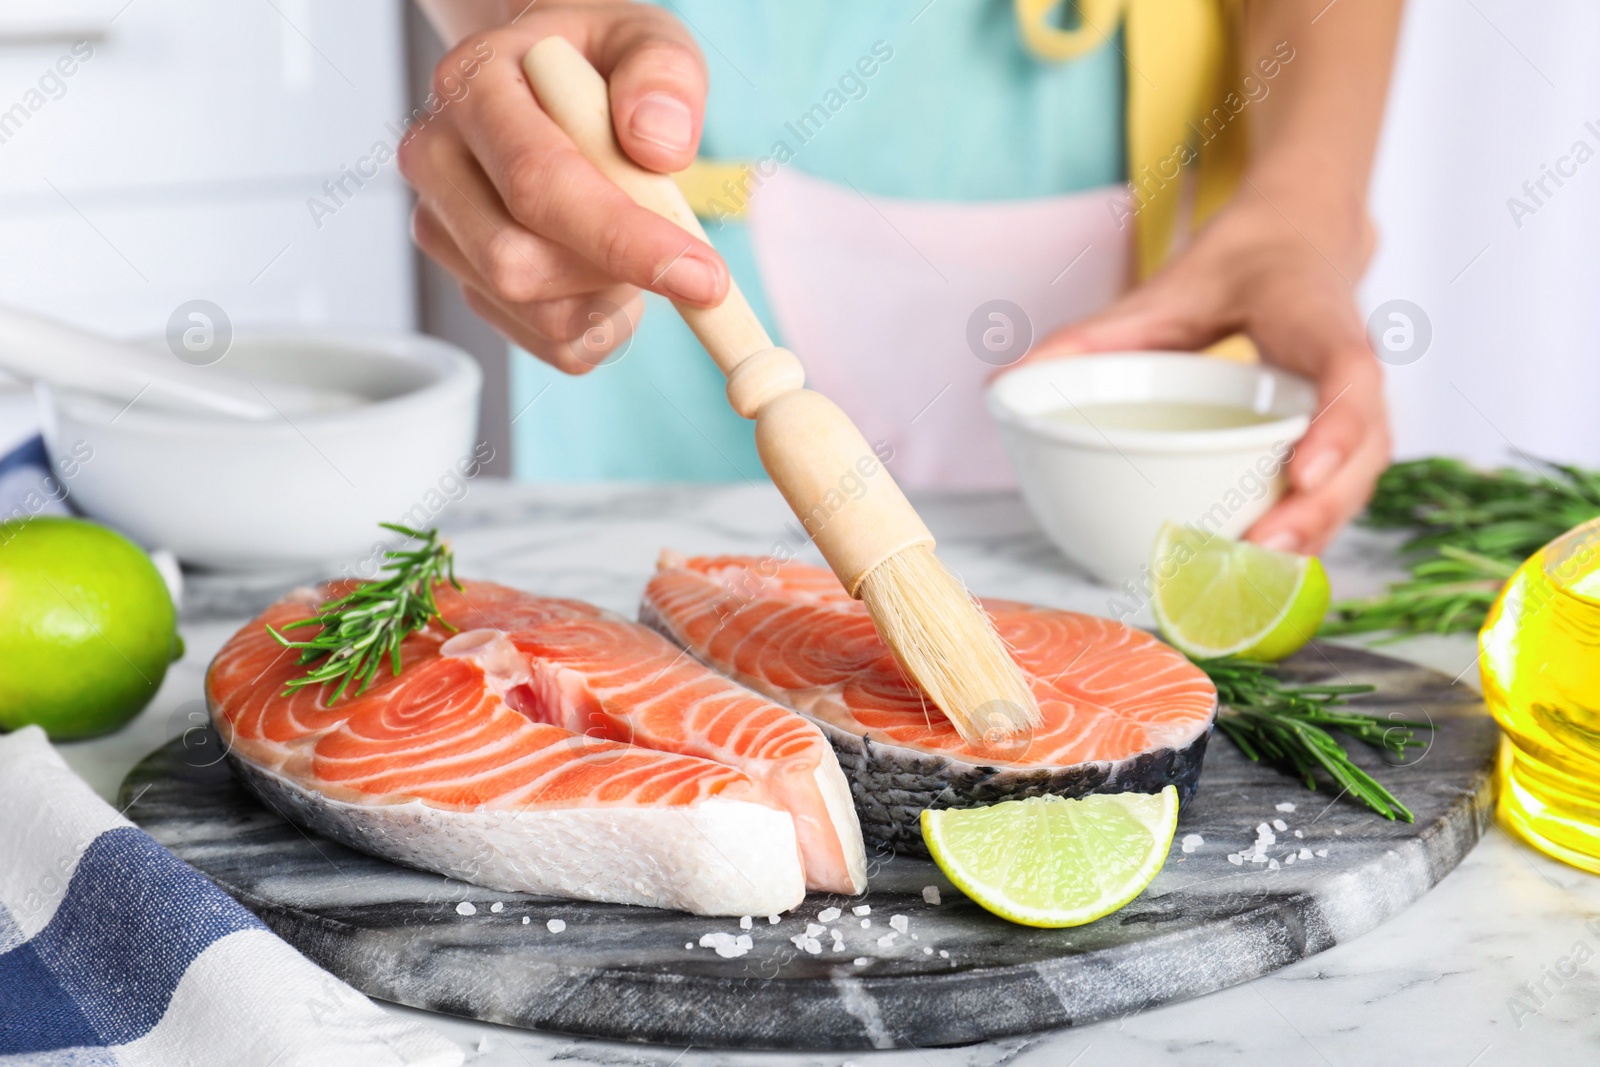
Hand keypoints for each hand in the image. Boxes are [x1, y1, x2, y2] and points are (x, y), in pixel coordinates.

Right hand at [399, 2, 726, 372]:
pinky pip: (549, 343)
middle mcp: (437, 160)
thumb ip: (662, 74)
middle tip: (685, 260)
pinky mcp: (468, 281)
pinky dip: (605, 328)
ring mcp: (444, 228)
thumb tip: (658, 144)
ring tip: (640, 247)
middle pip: (517, 264)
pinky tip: (614, 277)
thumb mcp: (648, 40)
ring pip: (537, 313)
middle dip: (616, 275)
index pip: (539, 181)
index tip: (704, 277)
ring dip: (614, 300)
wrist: (555, 89)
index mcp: (472, 86)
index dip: (624, 238)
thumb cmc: (603, 67)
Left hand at [1025, 187, 1389, 555]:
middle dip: (1320, 507)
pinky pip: (1337, 490)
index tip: (1304, 471)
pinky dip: (1306, 529)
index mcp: (1319, 321)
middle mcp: (1350, 374)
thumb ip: (1090, 336)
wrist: (1300, 240)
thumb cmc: (1239, 268)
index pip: (1349, 374)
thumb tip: (1001, 383)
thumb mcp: (1163, 290)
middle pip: (1366, 449)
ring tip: (1255, 575)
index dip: (1337, 426)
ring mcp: (1354, 411)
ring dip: (1315, 531)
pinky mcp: (1341, 439)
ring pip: (1357, 481)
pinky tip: (1257, 570)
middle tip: (1262, 548)